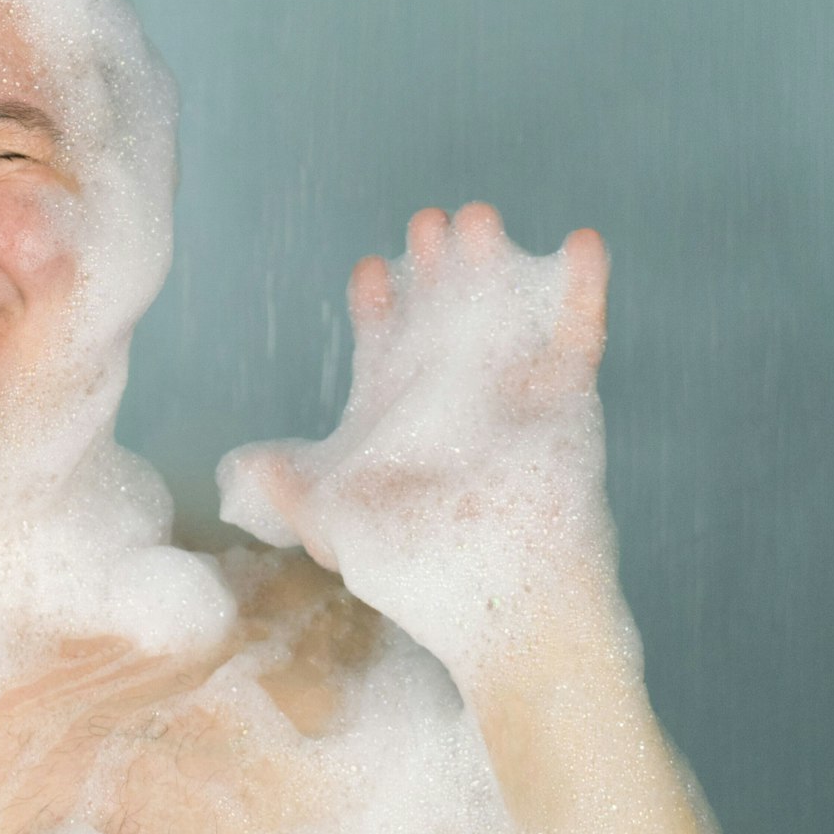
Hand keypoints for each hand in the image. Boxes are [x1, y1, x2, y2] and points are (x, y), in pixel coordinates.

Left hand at [217, 203, 616, 676]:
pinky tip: (583, 242)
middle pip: (442, 310)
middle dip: (435, 264)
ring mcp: (513, 395)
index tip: (370, 269)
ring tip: (478, 218)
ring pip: (503, 310)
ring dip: (495, 263)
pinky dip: (582, 290)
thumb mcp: (338, 532)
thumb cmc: (419, 580)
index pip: (386, 341)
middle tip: (428, 221)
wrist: (504, 616)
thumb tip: (250, 465)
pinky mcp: (568, 405)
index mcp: (399, 414)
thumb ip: (293, 494)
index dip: (379, 302)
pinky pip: (579, 337)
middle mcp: (455, 395)